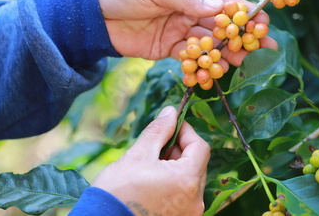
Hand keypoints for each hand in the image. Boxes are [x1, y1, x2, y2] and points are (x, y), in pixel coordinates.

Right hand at [91, 106, 209, 215]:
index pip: (200, 147)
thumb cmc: (118, 191)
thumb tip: (171, 112)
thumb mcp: (139, 154)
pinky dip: (172, 182)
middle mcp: (195, 201)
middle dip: (179, 148)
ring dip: (175, 165)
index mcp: (188, 181)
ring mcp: (188, 213)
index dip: (186, 131)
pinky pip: (183, 194)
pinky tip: (152, 180)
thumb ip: (159, 130)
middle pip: (196, 163)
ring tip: (150, 163)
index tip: (170, 124)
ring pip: (189, 179)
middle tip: (157, 143)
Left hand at [97, 0, 276, 67]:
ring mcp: (180, 31)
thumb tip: (220, 6)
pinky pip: (190, 59)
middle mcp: (188, 9)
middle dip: (242, 35)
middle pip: (221, 24)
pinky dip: (202, 66)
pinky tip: (215, 74)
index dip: (244, 11)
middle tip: (264, 47)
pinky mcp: (168, 49)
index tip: (262, 22)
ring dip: (227, 53)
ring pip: (209, 43)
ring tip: (245, 63)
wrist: (93, 15)